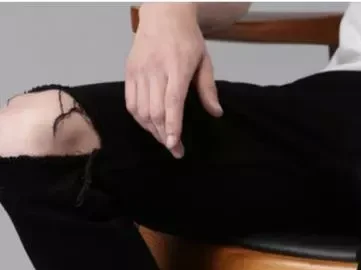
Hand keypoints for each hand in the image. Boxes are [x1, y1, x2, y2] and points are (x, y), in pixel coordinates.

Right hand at [125, 2, 222, 157]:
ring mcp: (140, 71)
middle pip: (155, 112)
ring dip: (152, 130)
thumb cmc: (187, 38)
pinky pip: (130, 103)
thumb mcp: (204, 60)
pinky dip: (139, 119)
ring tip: (164, 139)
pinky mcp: (129, 72)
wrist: (163, 13)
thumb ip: (208, 89)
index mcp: (177, 67)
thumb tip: (216, 113)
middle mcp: (155, 70)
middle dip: (164, 135)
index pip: (172, 103)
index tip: (174, 145)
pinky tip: (150, 125)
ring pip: (141, 111)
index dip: (172, 127)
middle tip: (175, 149)